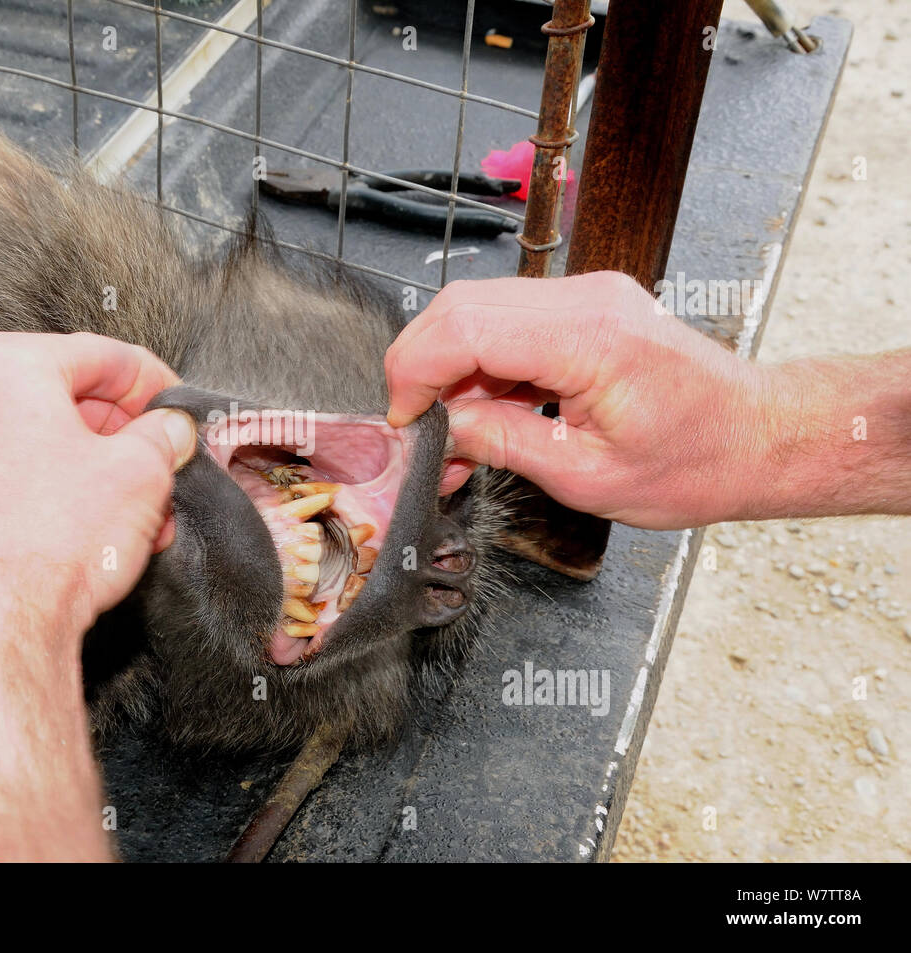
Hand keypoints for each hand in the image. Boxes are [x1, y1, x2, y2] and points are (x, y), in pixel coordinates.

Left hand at [0, 331, 194, 861]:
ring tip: (151, 508)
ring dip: (104, 469)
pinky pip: (20, 473)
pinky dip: (67, 489)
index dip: (155, 382)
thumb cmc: (51, 541)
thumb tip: (171, 429)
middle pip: (68, 396)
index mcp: (0, 362)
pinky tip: (109, 526)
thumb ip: (163, 434)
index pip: (99, 354)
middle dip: (128, 435)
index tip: (180, 407)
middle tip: (169, 457)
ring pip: (47, 440)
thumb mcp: (140, 471)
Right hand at [384, 272, 775, 528]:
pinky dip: (481, 363)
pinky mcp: (586, 307)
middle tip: (417, 425)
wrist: (758, 437)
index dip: (415, 372)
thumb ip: (501, 442)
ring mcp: (587, 296)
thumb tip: (440, 430)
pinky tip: (483, 411)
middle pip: (461, 306)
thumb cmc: (697, 461)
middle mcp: (587, 299)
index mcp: (589, 337)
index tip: (404, 419)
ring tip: (454, 432)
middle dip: (422, 365)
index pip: (464, 327)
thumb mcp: (584, 474)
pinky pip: (509, 321)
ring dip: (450, 367)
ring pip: (478, 309)